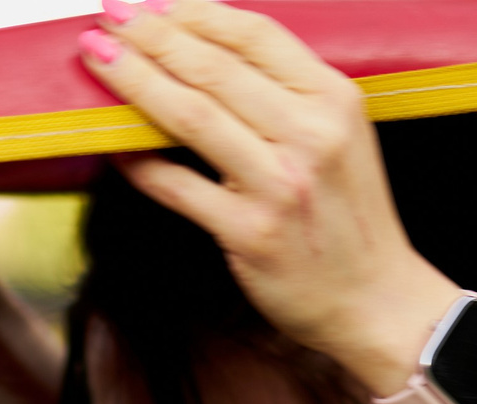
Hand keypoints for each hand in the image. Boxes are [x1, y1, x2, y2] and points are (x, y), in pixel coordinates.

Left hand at [80, 0, 457, 392]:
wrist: (377, 302)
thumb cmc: (350, 220)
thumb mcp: (341, 138)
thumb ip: (288, 96)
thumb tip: (209, 54)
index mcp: (334, 101)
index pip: (255, 35)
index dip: (196, 12)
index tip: (155, 3)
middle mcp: (310, 137)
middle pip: (213, 67)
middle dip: (152, 35)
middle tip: (111, 16)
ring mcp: (278, 186)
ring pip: (189, 115)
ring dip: (135, 80)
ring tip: (99, 57)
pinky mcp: (249, 233)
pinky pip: (177, 186)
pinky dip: (139, 160)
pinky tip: (113, 141)